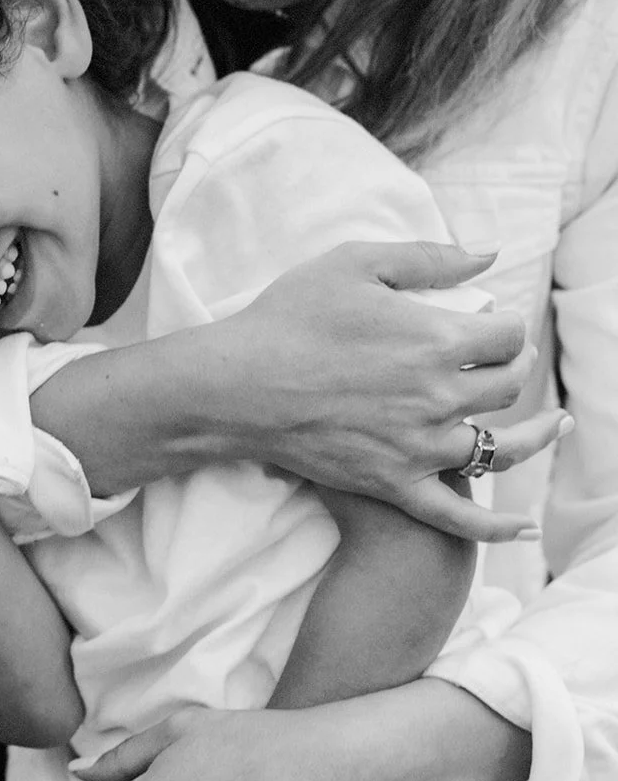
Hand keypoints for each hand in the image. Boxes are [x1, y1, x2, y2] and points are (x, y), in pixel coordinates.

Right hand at [220, 240, 564, 541]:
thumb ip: (428, 256)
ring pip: (500, 446)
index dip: (505, 325)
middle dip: (512, 367)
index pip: (507, 335)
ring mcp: (419, 448)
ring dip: (528, 432)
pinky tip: (524, 526)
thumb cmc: (289, 319)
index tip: (490, 322)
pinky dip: (497, 525)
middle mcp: (439, 399)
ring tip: (545, 424)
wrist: (236, 386)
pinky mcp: (395, 485)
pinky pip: (459, 515)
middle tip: (499, 360)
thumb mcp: (355, 264)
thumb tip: (490, 254)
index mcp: (437, 342)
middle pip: (507, 386)